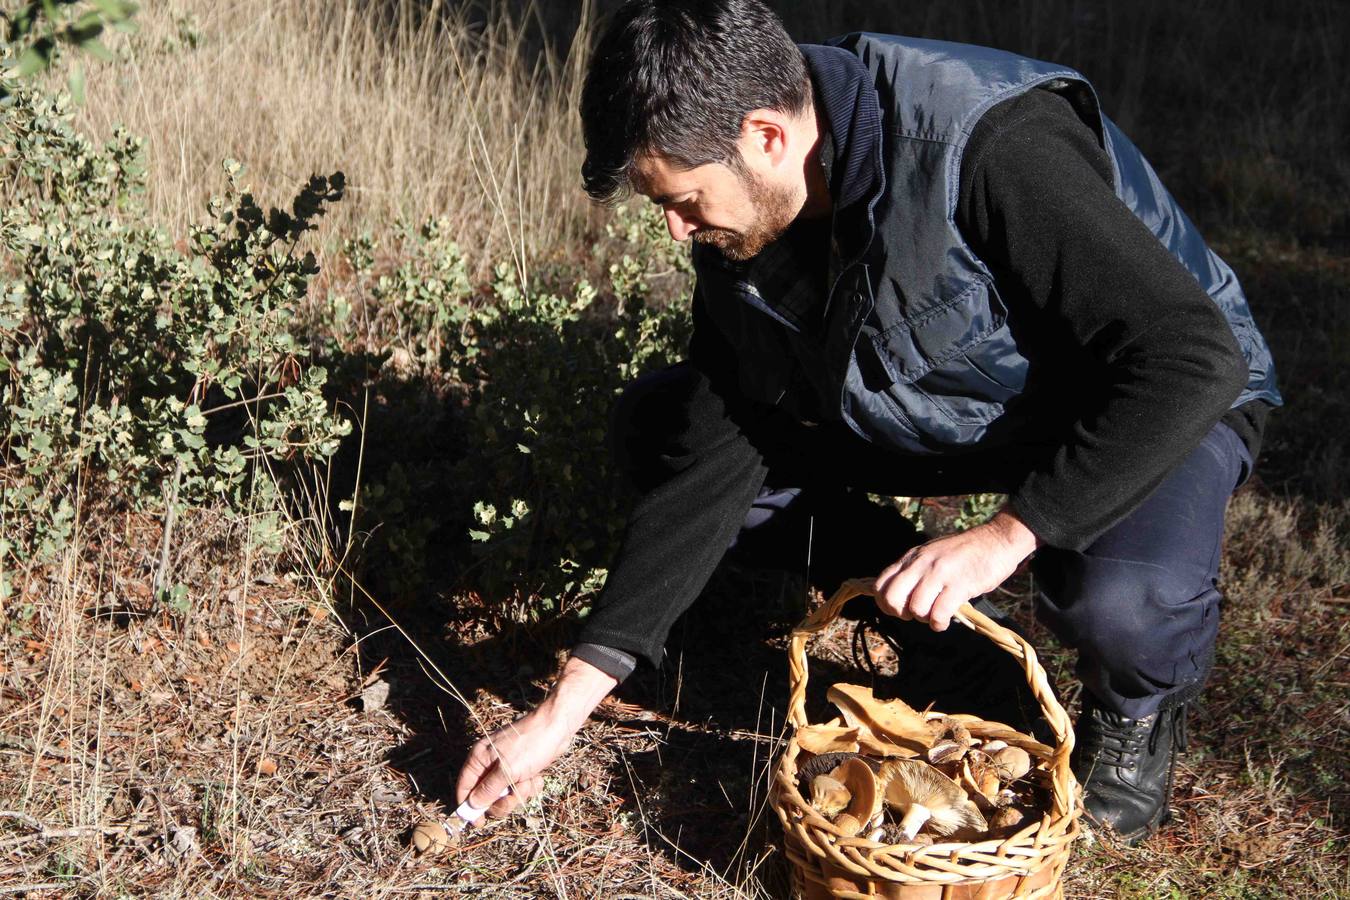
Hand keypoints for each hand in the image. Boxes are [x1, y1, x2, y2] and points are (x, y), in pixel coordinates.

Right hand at [454, 656, 615, 819]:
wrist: (558, 727)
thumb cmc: (531, 744)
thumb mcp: (508, 770)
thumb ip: (488, 789)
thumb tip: (472, 805)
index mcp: (479, 758)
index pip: (464, 787)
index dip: (468, 807)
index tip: (479, 823)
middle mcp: (489, 763)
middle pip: (486, 796)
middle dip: (503, 800)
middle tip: (516, 795)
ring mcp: (505, 766)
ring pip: (505, 795)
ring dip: (519, 793)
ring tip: (530, 780)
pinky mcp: (521, 769)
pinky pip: (519, 789)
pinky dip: (529, 787)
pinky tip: (537, 778)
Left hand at [873, 509, 1038, 631]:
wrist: (997, 541)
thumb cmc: (965, 553)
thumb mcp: (931, 555)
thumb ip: (915, 571)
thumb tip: (898, 597)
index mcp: (912, 557)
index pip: (881, 584)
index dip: (886, 604)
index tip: (901, 609)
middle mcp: (922, 563)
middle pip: (892, 598)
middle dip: (901, 614)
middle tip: (917, 615)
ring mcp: (940, 573)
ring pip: (916, 608)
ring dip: (924, 619)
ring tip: (936, 616)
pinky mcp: (960, 584)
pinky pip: (939, 613)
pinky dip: (939, 623)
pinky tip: (946, 621)